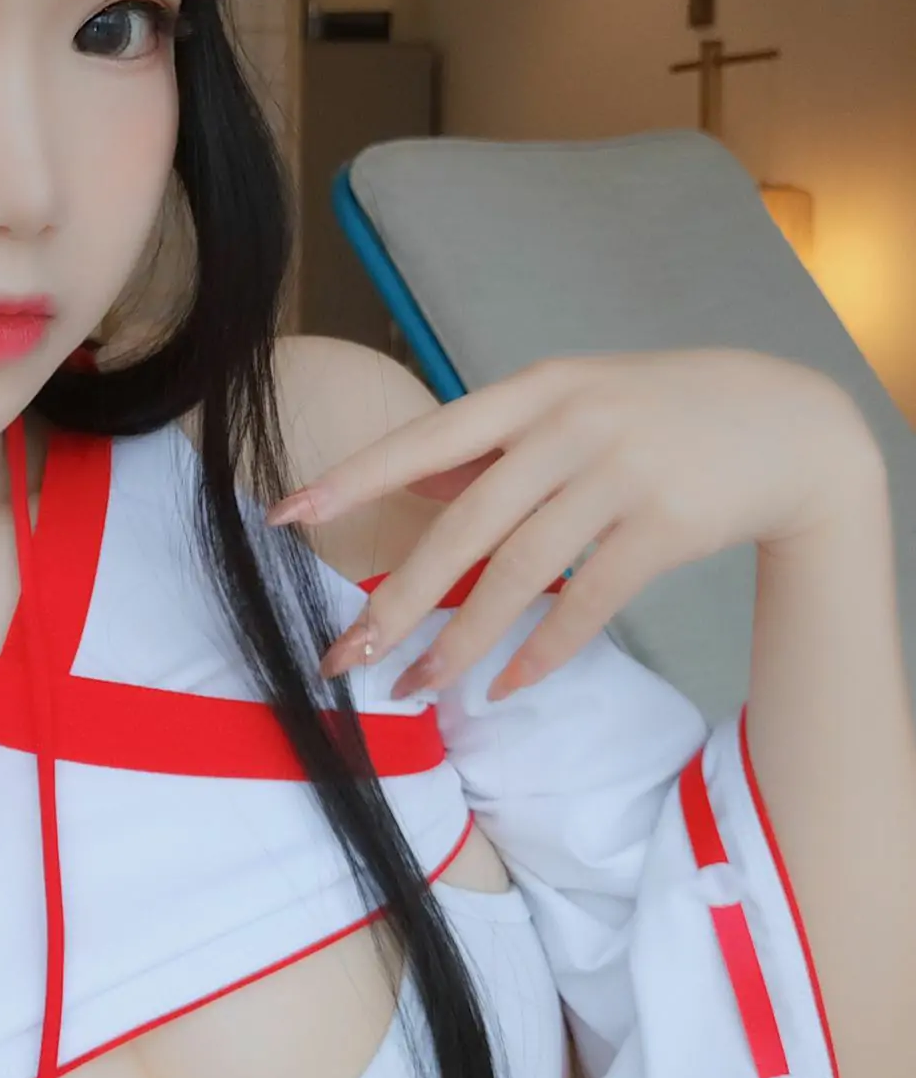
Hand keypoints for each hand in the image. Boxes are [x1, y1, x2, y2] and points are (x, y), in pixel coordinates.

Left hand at [265, 350, 880, 701]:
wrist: (790, 424)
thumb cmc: (662, 412)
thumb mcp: (574, 400)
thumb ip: (493, 441)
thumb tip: (409, 476)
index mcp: (535, 389)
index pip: (426, 437)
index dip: (354, 478)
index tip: (286, 517)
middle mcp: (570, 427)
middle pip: (463, 523)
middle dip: (397, 596)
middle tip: (345, 653)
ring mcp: (620, 475)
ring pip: (519, 572)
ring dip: (461, 640)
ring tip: (416, 688)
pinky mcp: (666, 527)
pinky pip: (588, 603)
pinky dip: (542, 651)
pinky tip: (504, 686)